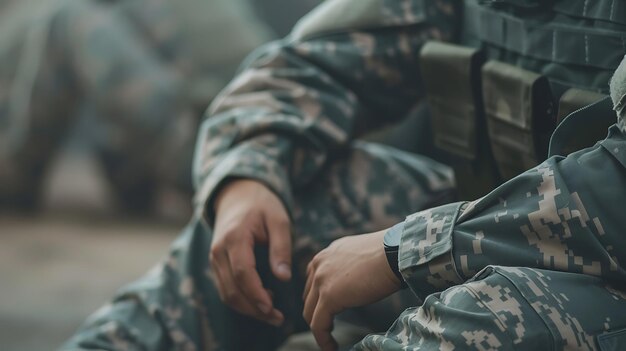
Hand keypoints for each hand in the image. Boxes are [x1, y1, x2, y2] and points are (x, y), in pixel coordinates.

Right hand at [210, 179, 291, 325]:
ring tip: (273, 314)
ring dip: (248, 308)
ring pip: (226, 293)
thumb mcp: (278, 220)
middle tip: (278, 318)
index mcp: (234, 237)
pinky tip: (263, 300)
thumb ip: (281, 247)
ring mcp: (215, 258)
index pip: (242, 272)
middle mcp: (219, 250)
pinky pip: (226, 288)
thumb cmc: (262, 205)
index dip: (256, 294)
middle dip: (254, 308)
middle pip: (232, 289)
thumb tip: (284, 277)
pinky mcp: (217, 264)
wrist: (237, 194)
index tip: (273, 308)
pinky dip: (242, 300)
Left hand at [303, 230, 401, 350]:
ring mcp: (321, 280)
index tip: (328, 311)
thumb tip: (353, 283)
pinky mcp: (329, 296)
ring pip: (310, 312)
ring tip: (329, 340)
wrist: (395, 252)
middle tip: (328, 327)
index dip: (319, 298)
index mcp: (327, 254)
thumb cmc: (388, 253)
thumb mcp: (360, 256)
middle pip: (309, 296)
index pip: (313, 280)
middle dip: (316, 313)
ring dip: (318, 328)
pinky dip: (323, 338)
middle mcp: (319, 264)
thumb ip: (349, 267)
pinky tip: (331, 347)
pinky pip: (318, 324)